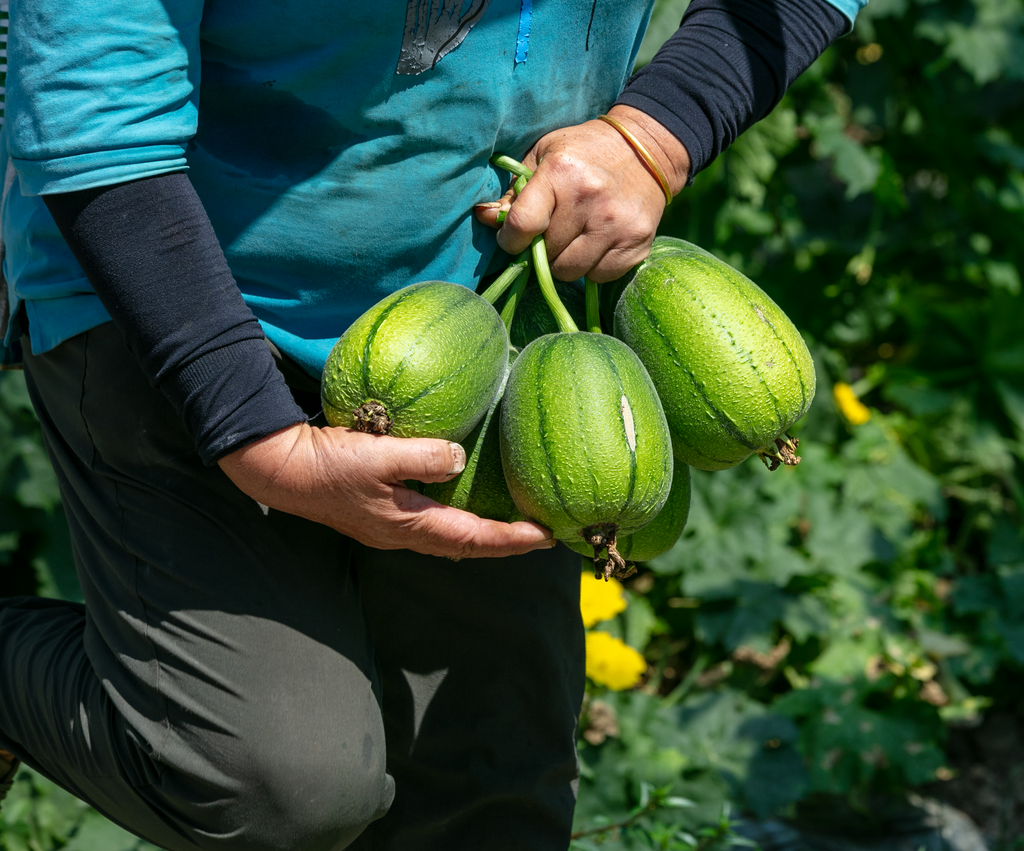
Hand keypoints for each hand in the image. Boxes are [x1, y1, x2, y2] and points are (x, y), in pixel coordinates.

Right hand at [218, 423, 555, 558]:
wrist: (282, 471)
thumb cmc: (328, 464)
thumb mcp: (377, 455)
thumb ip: (421, 456)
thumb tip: (458, 457)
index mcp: (410, 525)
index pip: (473, 538)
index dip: (512, 539)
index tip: (547, 536)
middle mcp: (405, 533)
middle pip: (467, 546)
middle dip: (505, 543)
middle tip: (540, 534)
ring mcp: (393, 527)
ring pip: (451, 538)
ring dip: (484, 534)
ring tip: (513, 524)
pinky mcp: (382, 513)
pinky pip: (434, 523)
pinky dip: (459, 520)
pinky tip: (465, 503)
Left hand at [474, 105, 689, 282]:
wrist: (648, 149)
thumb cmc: (585, 151)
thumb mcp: (544, 155)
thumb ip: (514, 191)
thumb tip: (485, 217)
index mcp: (561, 173)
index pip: (523, 225)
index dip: (510, 240)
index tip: (513, 239)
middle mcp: (590, 200)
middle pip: (546, 254)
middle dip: (540, 249)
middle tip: (548, 234)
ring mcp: (616, 225)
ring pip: (570, 272)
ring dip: (563, 263)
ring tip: (571, 239)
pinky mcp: (636, 244)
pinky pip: (598, 276)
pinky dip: (591, 267)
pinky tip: (595, 244)